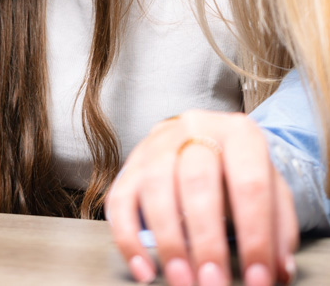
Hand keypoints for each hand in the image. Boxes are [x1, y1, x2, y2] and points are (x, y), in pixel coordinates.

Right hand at [107, 110, 297, 285]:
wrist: (205, 138)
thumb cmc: (240, 171)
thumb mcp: (273, 187)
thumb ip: (279, 227)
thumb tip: (277, 269)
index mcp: (238, 133)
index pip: (249, 184)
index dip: (255, 235)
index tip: (259, 279)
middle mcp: (194, 130)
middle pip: (196, 181)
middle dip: (206, 240)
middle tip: (213, 284)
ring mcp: (157, 144)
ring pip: (155, 188)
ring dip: (168, 241)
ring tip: (182, 281)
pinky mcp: (131, 164)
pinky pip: (119, 199)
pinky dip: (127, 238)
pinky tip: (143, 269)